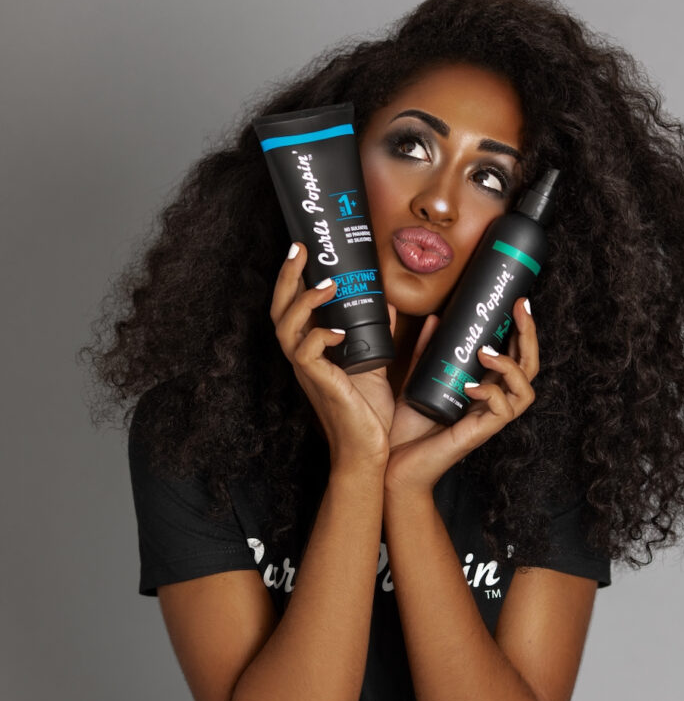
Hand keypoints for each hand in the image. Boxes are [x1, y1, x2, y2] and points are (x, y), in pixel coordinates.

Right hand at [270, 243, 393, 472]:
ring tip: (326, 284)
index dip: (292, 280)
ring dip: (304, 302)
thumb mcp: (375, 363)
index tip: (304, 250)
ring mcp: (309, 373)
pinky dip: (321, 337)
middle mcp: (304, 359)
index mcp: (312, 352)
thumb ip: (377, 334)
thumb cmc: (367, 414)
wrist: (368, 452)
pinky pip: (307, 354)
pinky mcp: (320, 385)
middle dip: (287, 277)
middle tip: (300, 248)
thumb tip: (387, 303)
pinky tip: (341, 330)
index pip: (291, 308)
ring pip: (286, 328)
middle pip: (279, 311)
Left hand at [386, 296, 538, 493]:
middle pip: (529, 369)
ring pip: (525, 392)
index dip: (522, 331)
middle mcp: (491, 403)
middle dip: (530, 337)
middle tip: (520, 309)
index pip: (515, 357)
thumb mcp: (418, 380)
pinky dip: (489, 394)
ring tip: (486, 352)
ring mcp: (486, 420)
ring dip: (511, 366)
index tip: (516, 301)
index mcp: (482, 389)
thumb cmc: (407, 429)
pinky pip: (501, 412)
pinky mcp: (477, 435)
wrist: (392, 465)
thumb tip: (435, 318)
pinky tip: (470, 386)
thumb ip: (427, 352)